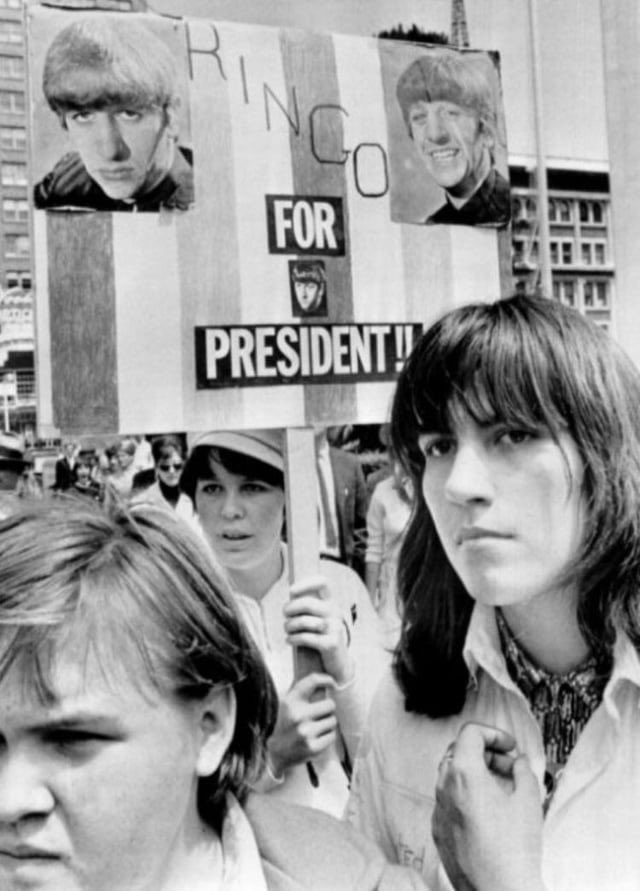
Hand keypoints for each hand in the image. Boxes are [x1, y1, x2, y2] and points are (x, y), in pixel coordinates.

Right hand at [267, 673, 337, 775]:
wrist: (278, 752)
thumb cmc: (288, 722)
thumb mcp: (289, 703)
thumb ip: (304, 690)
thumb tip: (329, 680)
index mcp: (291, 701)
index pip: (313, 681)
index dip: (327, 679)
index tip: (333, 684)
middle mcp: (297, 715)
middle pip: (330, 704)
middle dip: (328, 709)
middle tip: (318, 715)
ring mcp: (305, 732)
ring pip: (333, 721)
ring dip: (328, 724)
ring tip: (315, 728)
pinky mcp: (312, 747)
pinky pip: (332, 735)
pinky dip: (328, 736)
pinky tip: (316, 738)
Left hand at [284, 575, 353, 683]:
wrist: (339, 662)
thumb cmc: (322, 636)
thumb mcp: (318, 618)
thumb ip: (308, 606)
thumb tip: (291, 595)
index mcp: (331, 602)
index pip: (323, 583)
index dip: (306, 583)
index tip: (291, 591)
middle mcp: (335, 612)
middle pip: (308, 603)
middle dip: (291, 608)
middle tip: (285, 614)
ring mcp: (334, 628)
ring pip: (304, 621)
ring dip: (290, 625)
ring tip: (286, 629)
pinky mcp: (331, 644)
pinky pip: (306, 638)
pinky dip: (293, 639)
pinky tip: (289, 640)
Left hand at [432, 723, 544, 890]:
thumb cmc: (514, 851)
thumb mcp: (529, 800)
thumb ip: (524, 771)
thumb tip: (519, 763)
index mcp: (464, 774)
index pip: (470, 733)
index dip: (493, 733)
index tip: (510, 746)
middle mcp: (444, 788)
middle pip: (458, 752)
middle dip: (485, 752)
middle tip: (508, 766)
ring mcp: (438, 811)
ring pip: (450, 776)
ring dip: (474, 773)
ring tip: (500, 789)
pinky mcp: (438, 831)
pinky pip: (447, 801)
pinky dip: (464, 795)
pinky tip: (487, 812)